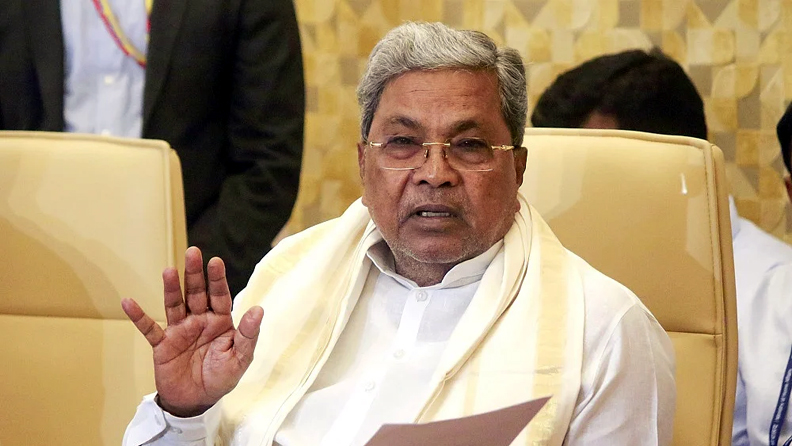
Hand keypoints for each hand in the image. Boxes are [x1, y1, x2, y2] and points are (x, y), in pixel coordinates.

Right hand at [121, 246, 263, 416]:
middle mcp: (199, 321)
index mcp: (220, 321)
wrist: (196, 402)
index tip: (215, 262)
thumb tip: (258, 310)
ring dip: (172, 288)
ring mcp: (179, 330)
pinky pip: (149, 328)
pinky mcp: (162, 344)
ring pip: (175, 304)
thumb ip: (247, 335)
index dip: (217, 279)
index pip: (220, 296)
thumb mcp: (240, 359)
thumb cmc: (221, 378)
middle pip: (197, 293)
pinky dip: (139, 316)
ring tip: (169, 270)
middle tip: (193, 252)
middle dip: (195, 274)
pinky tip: (128, 302)